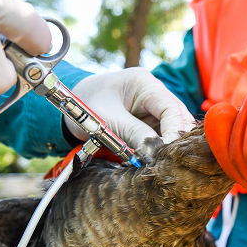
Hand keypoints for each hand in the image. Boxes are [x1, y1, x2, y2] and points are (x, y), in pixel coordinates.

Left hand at [64, 68, 195, 154]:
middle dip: (175, 139)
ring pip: (171, 128)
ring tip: (164, 163)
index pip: (170, 108)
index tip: (169, 153)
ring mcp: (152, 107)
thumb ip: (133, 134)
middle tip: (170, 162)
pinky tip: (156, 160)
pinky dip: (159, 148)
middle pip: (177, 117)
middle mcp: (153, 92)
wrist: (69, 106)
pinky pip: (160, 135)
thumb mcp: (107, 120)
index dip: (174, 131)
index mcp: (144, 83)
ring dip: (168, 145)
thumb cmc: (84, 104)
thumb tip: (155, 155)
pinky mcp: (148, 120)